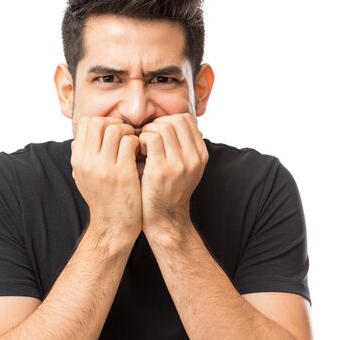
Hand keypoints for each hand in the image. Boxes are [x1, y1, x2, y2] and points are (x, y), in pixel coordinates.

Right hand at [71, 117, 141, 242]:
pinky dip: (138, 143)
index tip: (114, 133)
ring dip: (129, 133)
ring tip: (134, 145)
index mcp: (78, 160)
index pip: (86, 123)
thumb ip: (84, 155)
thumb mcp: (84, 176)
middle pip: (99, 122)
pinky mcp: (122, 174)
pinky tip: (141, 153)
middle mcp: (87, 161)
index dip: (103, 122)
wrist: (113, 227)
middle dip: (116, 124)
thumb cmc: (103, 199)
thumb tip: (85, 133)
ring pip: (116, 129)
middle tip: (126, 136)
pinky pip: (130, 142)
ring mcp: (104, 167)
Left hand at [138, 113, 207, 241]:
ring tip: (142, 145)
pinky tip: (138, 151)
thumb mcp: (186, 168)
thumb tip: (172, 122)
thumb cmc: (169, 191)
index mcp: (201, 155)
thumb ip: (184, 147)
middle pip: (175, 120)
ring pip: (163, 127)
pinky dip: (140, 139)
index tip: (158, 132)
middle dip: (157, 124)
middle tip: (147, 137)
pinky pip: (150, 138)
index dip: (168, 120)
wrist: (165, 219)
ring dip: (147, 131)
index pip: (187, 120)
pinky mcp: (162, 170)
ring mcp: (179, 164)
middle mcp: (194, 158)